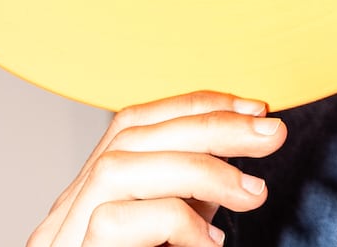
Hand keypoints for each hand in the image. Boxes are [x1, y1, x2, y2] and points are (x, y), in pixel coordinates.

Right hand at [26, 90, 286, 246]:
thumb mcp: (180, 239)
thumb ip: (196, 199)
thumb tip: (252, 144)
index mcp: (91, 201)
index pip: (130, 123)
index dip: (192, 104)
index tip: (253, 107)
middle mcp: (67, 217)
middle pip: (128, 137)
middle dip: (209, 125)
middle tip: (273, 136)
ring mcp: (64, 242)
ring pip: (117, 169)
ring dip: (197, 168)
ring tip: (253, 194)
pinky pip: (116, 221)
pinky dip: (175, 221)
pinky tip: (210, 245)